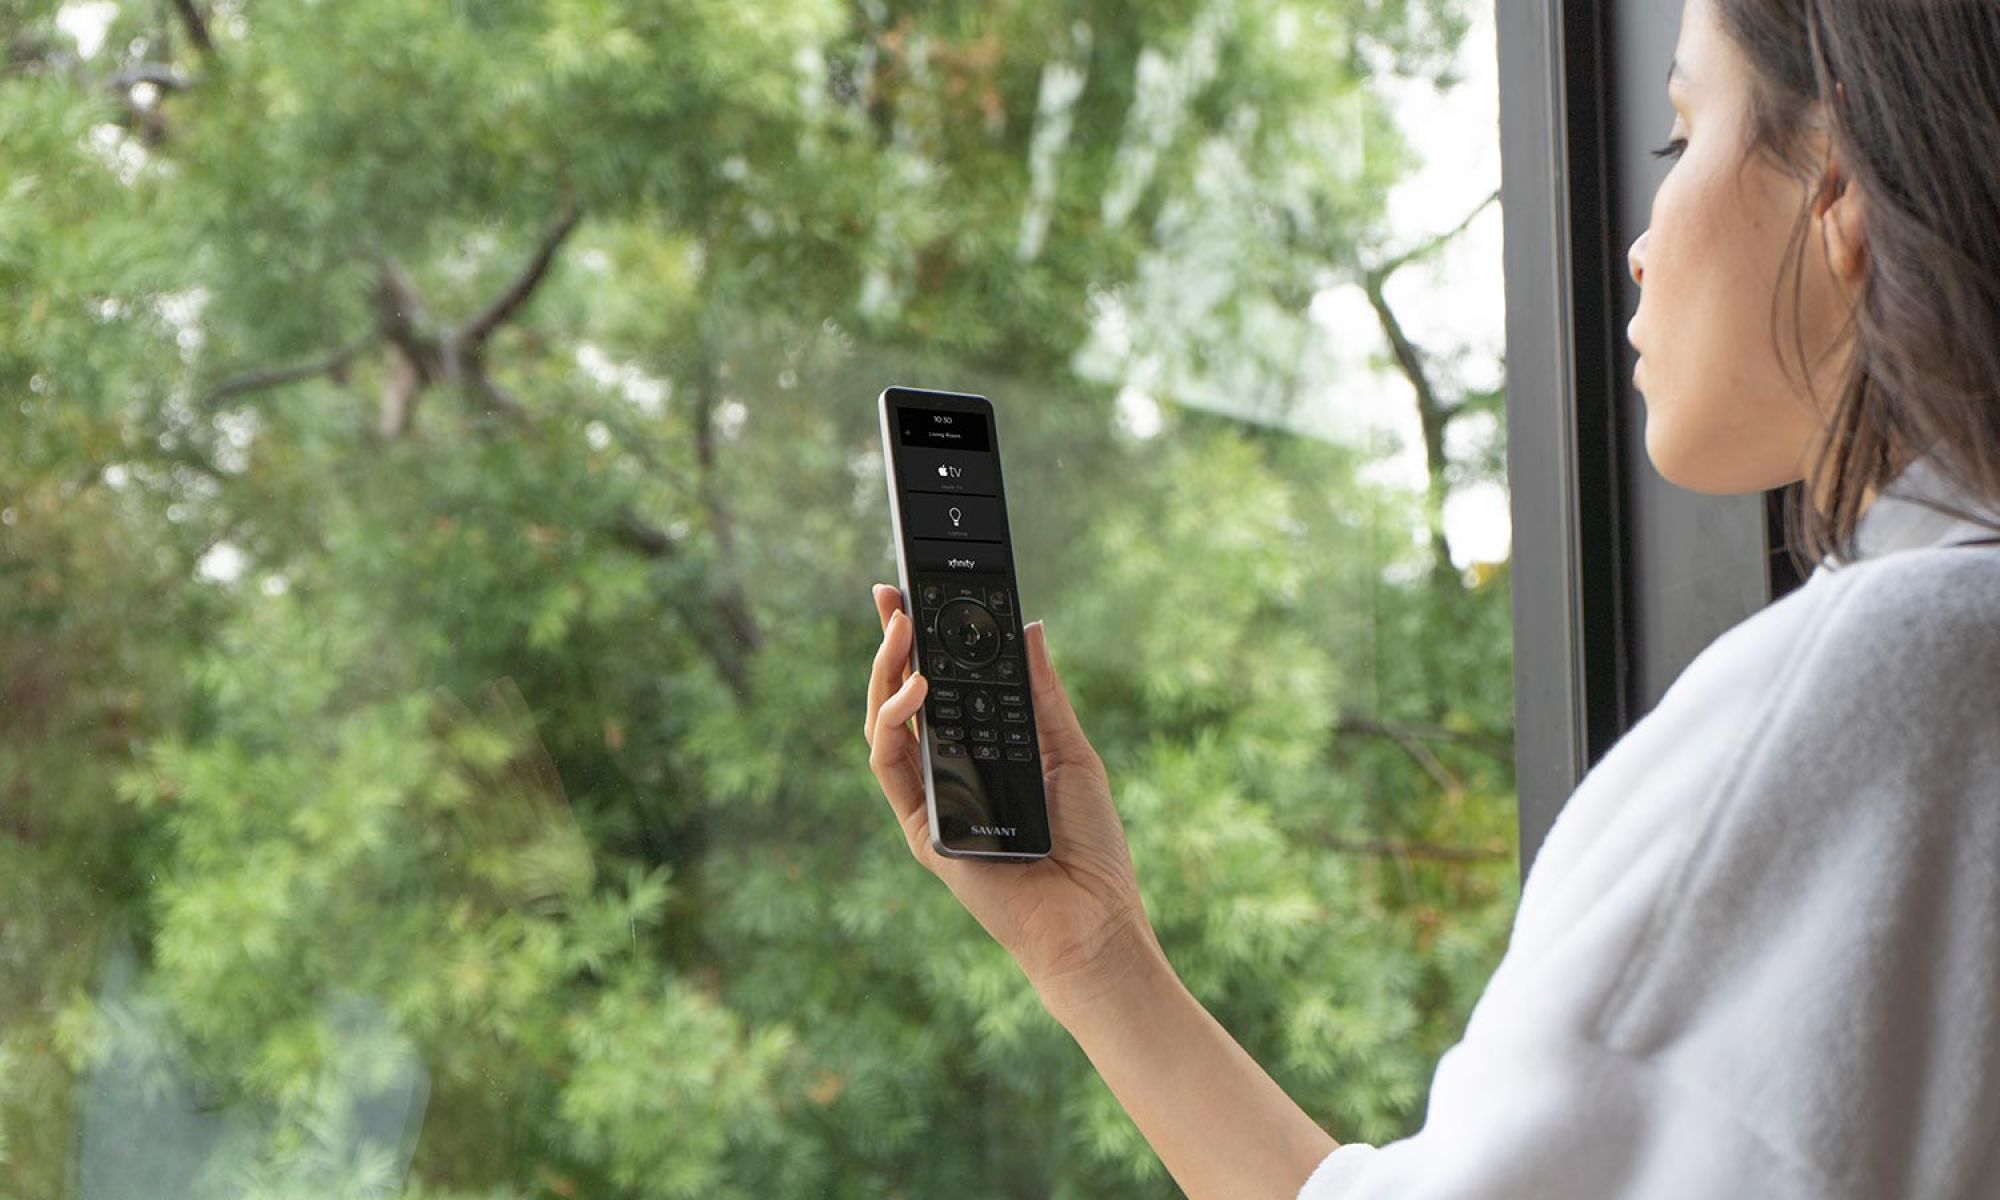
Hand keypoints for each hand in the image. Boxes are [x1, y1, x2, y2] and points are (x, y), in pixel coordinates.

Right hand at [864, 584, 1163, 1017]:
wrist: (1092, 919)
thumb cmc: (1090, 846)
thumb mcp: (1070, 751)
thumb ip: (1043, 693)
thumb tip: (1029, 627)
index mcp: (980, 752)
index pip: (939, 687)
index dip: (920, 641)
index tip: (912, 593)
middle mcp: (947, 773)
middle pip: (902, 699)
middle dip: (891, 643)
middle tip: (893, 598)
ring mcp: (930, 800)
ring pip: (883, 726)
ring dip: (885, 672)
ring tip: (902, 630)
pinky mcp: (920, 828)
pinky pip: (890, 766)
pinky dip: (894, 722)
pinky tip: (916, 689)